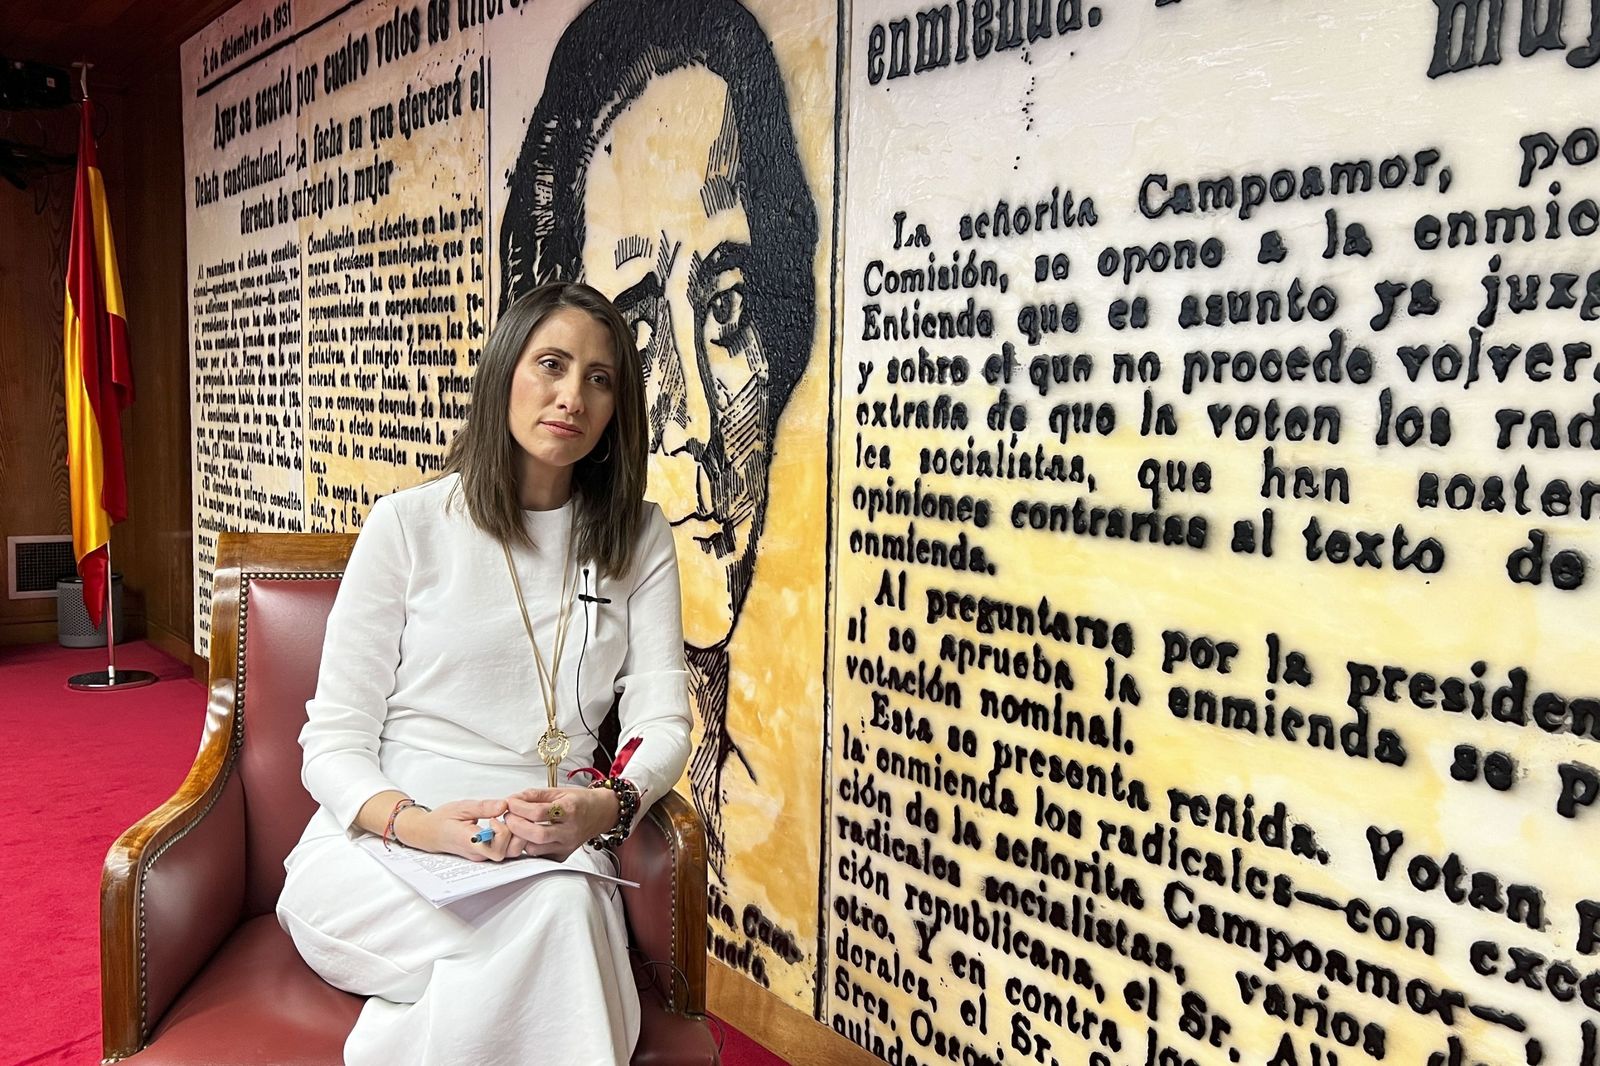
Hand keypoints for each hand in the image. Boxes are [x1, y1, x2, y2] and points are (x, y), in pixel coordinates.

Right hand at [396, 798, 517, 861]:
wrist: (429, 833)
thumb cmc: (442, 821)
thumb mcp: (461, 807)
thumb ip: (484, 807)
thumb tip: (503, 805)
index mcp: (470, 843)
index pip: (496, 848)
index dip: (502, 831)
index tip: (495, 817)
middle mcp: (479, 853)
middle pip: (508, 851)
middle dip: (515, 832)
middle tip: (508, 816)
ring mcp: (483, 855)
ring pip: (510, 852)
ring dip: (515, 835)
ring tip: (507, 819)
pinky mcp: (487, 853)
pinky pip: (506, 849)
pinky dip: (512, 837)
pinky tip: (507, 823)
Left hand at [501, 787, 619, 860]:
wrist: (601, 813)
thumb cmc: (580, 802)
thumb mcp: (558, 791)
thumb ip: (534, 795)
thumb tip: (513, 799)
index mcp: (570, 809)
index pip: (539, 813)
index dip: (519, 808)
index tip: (510, 803)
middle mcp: (570, 830)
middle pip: (537, 835)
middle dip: (516, 826)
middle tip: (509, 817)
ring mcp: (567, 846)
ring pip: (535, 849)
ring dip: (521, 838)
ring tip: (518, 826)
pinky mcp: (562, 856)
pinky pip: (540, 855)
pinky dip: (529, 846)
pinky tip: (529, 836)